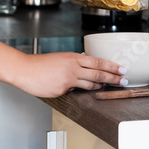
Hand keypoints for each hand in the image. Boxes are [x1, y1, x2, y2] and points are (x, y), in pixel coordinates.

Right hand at [12, 51, 126, 97]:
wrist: (25, 70)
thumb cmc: (41, 64)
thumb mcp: (61, 57)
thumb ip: (75, 60)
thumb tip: (85, 59)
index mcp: (74, 58)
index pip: (98, 62)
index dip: (112, 66)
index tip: (122, 69)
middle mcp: (73, 68)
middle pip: (98, 74)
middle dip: (113, 78)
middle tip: (123, 81)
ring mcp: (68, 80)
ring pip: (89, 85)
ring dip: (100, 86)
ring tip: (108, 86)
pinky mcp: (62, 90)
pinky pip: (73, 91)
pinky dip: (77, 89)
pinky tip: (77, 88)